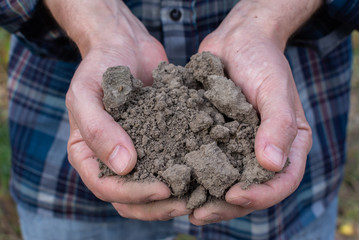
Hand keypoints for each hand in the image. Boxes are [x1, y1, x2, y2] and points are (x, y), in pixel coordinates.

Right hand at [45, 0, 190, 219]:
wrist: (125, 44)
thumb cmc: (100, 66)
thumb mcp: (87, 93)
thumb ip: (98, 130)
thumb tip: (123, 167)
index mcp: (88, 154)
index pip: (106, 187)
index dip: (133, 194)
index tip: (163, 189)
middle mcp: (112, 159)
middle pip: (131, 198)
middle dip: (157, 205)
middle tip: (188, 202)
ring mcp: (137, 152)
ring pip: (153, 187)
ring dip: (174, 196)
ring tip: (201, 194)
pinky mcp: (159, 141)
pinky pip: (171, 162)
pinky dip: (187, 172)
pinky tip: (207, 170)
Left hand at [189, 0, 319, 224]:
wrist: (236, 41)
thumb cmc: (262, 60)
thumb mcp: (274, 88)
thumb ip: (279, 124)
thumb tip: (271, 164)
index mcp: (287, 144)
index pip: (282, 181)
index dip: (261, 195)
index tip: (235, 195)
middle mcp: (262, 151)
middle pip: (250, 189)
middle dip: (226, 205)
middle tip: (199, 213)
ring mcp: (237, 146)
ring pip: (225, 180)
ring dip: (205, 196)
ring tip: (181, 206)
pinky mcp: (215, 138)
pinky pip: (206, 161)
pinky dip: (192, 173)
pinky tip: (171, 179)